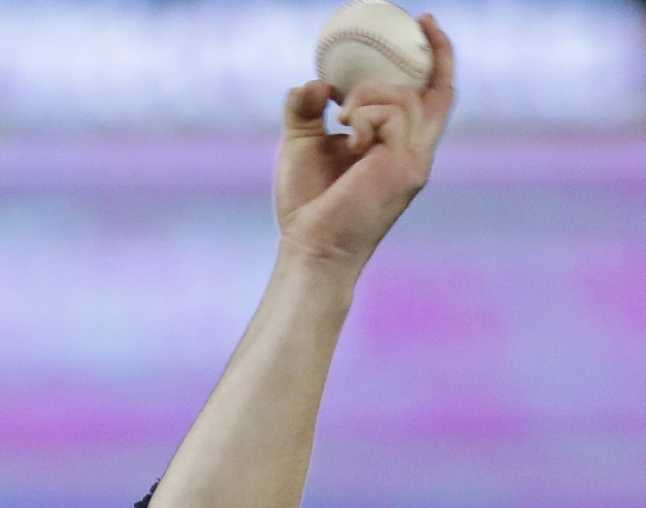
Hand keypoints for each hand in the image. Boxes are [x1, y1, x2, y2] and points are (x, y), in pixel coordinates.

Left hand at [275, 15, 455, 274]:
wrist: (310, 248)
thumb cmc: (306, 206)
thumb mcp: (300, 144)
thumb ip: (306, 108)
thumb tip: (316, 82)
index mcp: (398, 149)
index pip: (433, 98)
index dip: (437, 59)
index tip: (423, 25)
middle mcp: (415, 154)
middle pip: (439, 91)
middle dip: (429, 55)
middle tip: (413, 26)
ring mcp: (414, 161)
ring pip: (405, 96)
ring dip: (367, 96)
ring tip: (342, 119)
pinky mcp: (406, 166)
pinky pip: (393, 113)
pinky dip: (365, 114)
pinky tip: (348, 136)